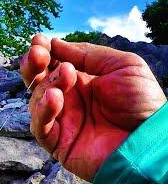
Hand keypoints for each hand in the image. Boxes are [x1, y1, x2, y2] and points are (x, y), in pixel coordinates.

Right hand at [21, 34, 165, 180]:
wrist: (150, 138)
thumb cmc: (143, 102)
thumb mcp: (122, 65)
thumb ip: (88, 54)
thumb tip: (55, 43)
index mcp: (81, 82)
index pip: (53, 65)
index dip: (43, 53)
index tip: (39, 41)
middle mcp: (68, 100)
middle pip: (37, 82)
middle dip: (33, 66)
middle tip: (37, 55)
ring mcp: (61, 122)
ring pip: (36, 101)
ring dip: (46, 84)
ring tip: (66, 76)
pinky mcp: (57, 143)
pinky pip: (40, 126)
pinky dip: (43, 110)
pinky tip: (55, 97)